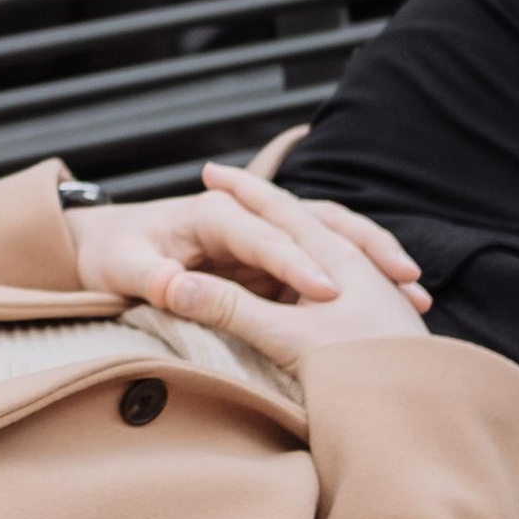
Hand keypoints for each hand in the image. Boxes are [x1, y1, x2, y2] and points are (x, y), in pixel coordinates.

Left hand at [64, 167, 427, 352]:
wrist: (103, 243)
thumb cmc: (111, 253)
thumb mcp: (121, 266)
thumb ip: (146, 277)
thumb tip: (171, 286)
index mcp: (212, 214)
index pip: (265, 238)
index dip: (296, 265)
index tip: (324, 293)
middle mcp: (245, 220)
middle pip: (317, 227)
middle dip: (363, 252)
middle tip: (404, 284)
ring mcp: (262, 238)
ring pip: (333, 241)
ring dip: (376, 262)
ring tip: (415, 293)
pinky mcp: (270, 262)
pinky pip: (327, 264)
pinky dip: (366, 279)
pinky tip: (400, 303)